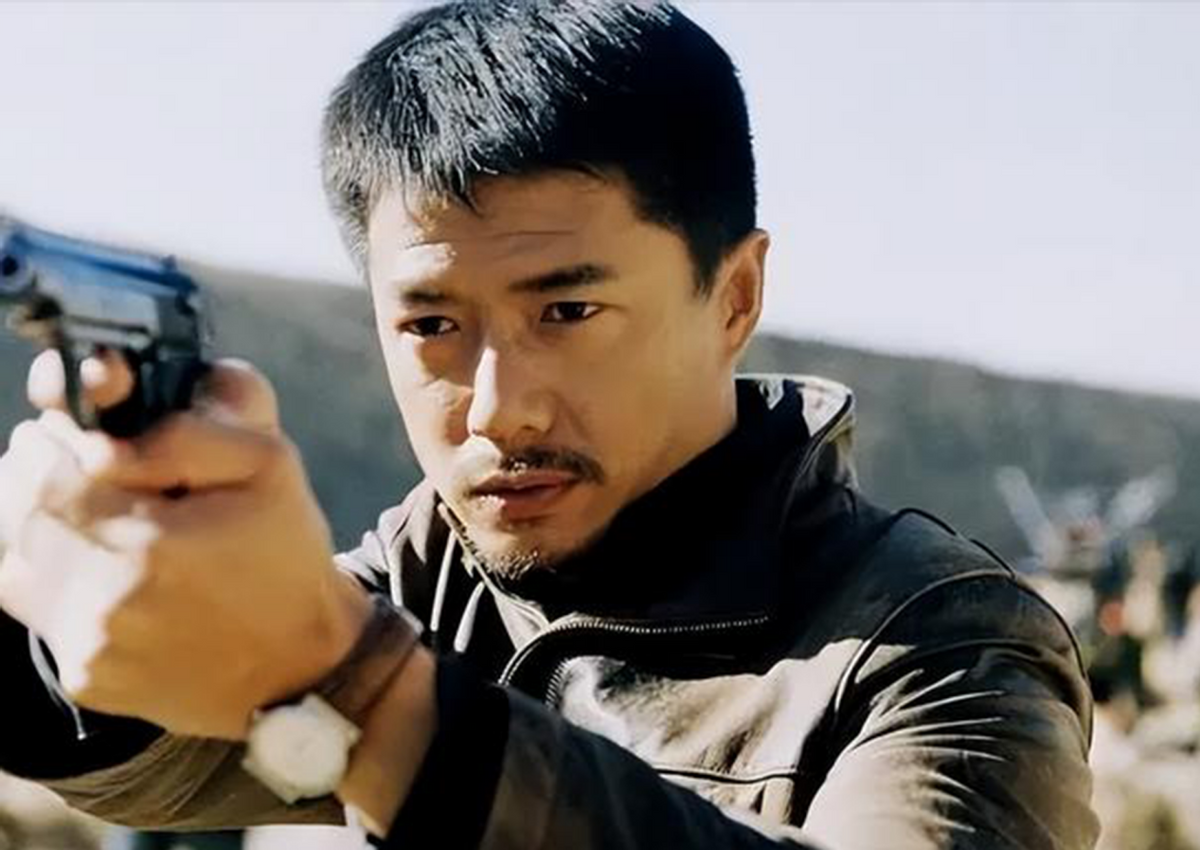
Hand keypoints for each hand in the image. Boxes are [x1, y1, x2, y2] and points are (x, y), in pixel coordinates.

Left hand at [0, 351, 369, 738]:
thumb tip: (101, 444)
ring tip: (89, 512)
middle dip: (38, 477)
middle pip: (16, 516)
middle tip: (78, 466)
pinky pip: (36, 611)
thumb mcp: (269, 465)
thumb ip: (185, 433)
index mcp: (153, 545)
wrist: (300, 664)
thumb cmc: (286, 555)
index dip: (52, 443)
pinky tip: (102, 566)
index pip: (44, 474)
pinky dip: (54, 577)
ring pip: (12, 562)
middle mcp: (107, 604)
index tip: (75, 433)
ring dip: (38, 525)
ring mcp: (91, 648)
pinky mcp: (85, 680)